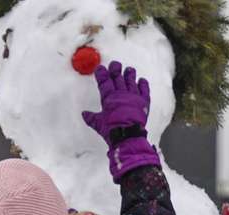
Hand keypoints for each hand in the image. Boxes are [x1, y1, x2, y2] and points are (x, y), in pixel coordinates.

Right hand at [82, 61, 159, 180]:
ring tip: (129, 70)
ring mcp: (133, 96)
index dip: (102, 73)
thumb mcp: (98, 124)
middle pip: (118, 77)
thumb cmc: (111, 130)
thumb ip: (91, 118)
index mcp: (109, 98)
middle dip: (115, 69)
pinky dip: (143, 84)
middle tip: (115, 65)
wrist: (127, 136)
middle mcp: (121, 94)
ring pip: (131, 80)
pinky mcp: (143, 101)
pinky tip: (141, 80)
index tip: (101, 68)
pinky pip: (144, 89)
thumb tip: (84, 114)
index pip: (104, 81)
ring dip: (129, 74)